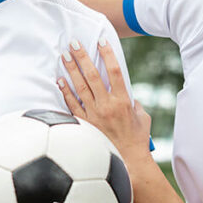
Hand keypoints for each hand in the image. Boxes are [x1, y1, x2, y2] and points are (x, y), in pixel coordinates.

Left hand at [58, 41, 150, 160]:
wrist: (128, 162)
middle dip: (82, 57)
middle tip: (73, 43)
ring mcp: (94, 114)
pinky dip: (65, 91)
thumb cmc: (137, 139)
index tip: (101, 40)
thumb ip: (135, 103)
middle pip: (93, 75)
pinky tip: (60, 80)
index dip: (107, 54)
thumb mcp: (143, 117)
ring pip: (80, 87)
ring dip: (71, 70)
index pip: (115, 71)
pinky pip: (72, 105)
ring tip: (64, 56)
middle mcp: (107, 105)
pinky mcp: (84, 124)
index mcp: (123, 100)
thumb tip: (130, 96)